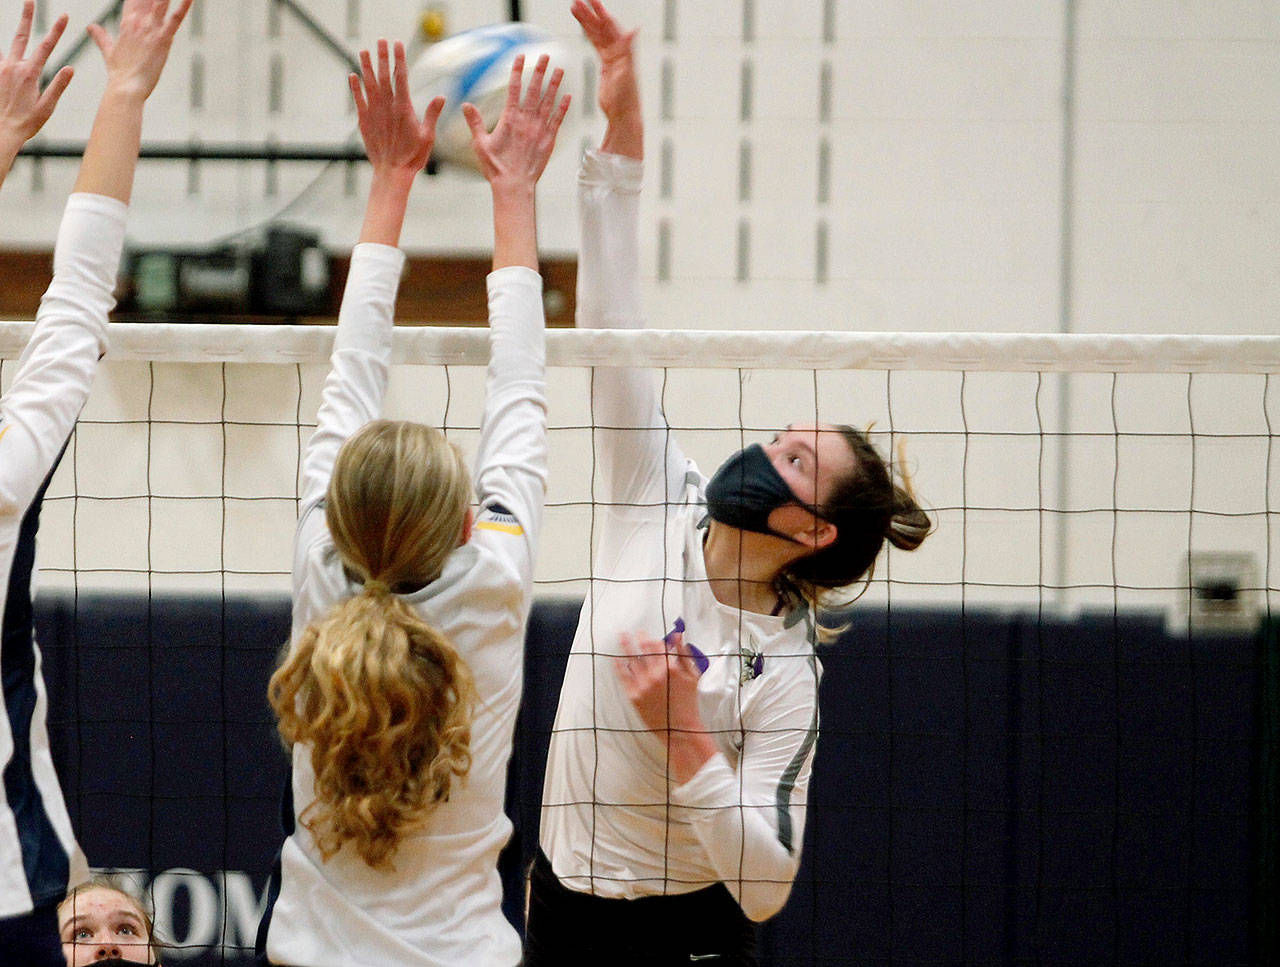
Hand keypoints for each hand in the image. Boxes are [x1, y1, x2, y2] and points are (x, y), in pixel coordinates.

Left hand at [0, 2, 72, 149]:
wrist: (1, 131)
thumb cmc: (26, 123)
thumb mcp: (47, 107)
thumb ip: (58, 85)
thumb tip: (70, 68)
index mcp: (29, 74)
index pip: (46, 46)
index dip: (57, 31)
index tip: (65, 17)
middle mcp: (13, 67)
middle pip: (21, 36)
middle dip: (27, 17)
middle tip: (30, 1)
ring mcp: (1, 69)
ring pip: (9, 48)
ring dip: (16, 39)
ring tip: (21, 30)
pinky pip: (0, 59)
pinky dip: (5, 56)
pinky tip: (9, 57)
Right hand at [87, 0, 192, 100]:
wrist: (126, 88)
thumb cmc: (120, 72)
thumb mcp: (109, 50)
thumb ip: (101, 37)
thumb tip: (90, 27)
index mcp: (127, 22)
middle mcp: (138, 21)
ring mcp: (151, 29)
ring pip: (160, 1)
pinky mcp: (163, 39)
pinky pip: (175, 19)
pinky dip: (183, 7)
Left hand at [350, 39, 444, 177]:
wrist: (392, 171)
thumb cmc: (413, 156)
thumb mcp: (428, 135)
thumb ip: (432, 114)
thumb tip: (441, 97)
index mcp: (404, 108)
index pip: (401, 77)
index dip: (399, 59)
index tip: (398, 44)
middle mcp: (387, 107)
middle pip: (383, 76)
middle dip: (382, 56)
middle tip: (381, 41)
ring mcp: (374, 113)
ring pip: (369, 84)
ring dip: (366, 66)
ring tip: (364, 51)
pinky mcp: (364, 121)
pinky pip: (358, 100)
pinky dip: (355, 87)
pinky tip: (353, 75)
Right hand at [464, 52, 569, 189]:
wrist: (514, 185)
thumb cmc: (496, 167)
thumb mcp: (480, 144)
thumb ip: (474, 122)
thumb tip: (465, 105)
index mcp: (509, 119)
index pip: (513, 89)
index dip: (517, 71)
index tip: (521, 56)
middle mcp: (526, 121)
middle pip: (534, 90)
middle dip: (540, 71)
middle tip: (546, 56)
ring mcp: (539, 129)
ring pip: (549, 102)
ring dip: (554, 84)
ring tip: (560, 69)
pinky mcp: (549, 140)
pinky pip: (557, 119)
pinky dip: (563, 107)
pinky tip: (568, 95)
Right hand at [571, 0, 638, 125]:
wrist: (623, 114)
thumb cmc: (627, 97)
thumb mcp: (627, 71)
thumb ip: (629, 49)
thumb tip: (635, 29)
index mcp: (623, 51)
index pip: (610, 26)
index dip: (600, 12)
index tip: (591, 0)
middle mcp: (619, 51)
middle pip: (602, 27)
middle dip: (590, 13)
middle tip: (577, 0)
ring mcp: (612, 57)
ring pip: (597, 34)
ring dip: (587, 21)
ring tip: (574, 8)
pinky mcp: (606, 65)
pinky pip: (596, 44)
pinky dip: (589, 35)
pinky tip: (584, 27)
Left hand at [616, 631, 704, 737]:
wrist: (680, 729)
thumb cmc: (688, 702)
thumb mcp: (692, 675)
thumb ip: (684, 653)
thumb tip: (678, 635)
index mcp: (670, 668)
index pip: (657, 646)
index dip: (652, 639)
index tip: (648, 636)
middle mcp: (655, 675)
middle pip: (643, 650)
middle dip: (638, 638)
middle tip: (635, 632)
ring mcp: (643, 685)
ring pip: (631, 660)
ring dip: (626, 647)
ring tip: (622, 637)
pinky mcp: (634, 696)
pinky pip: (624, 677)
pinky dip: (620, 666)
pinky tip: (616, 659)